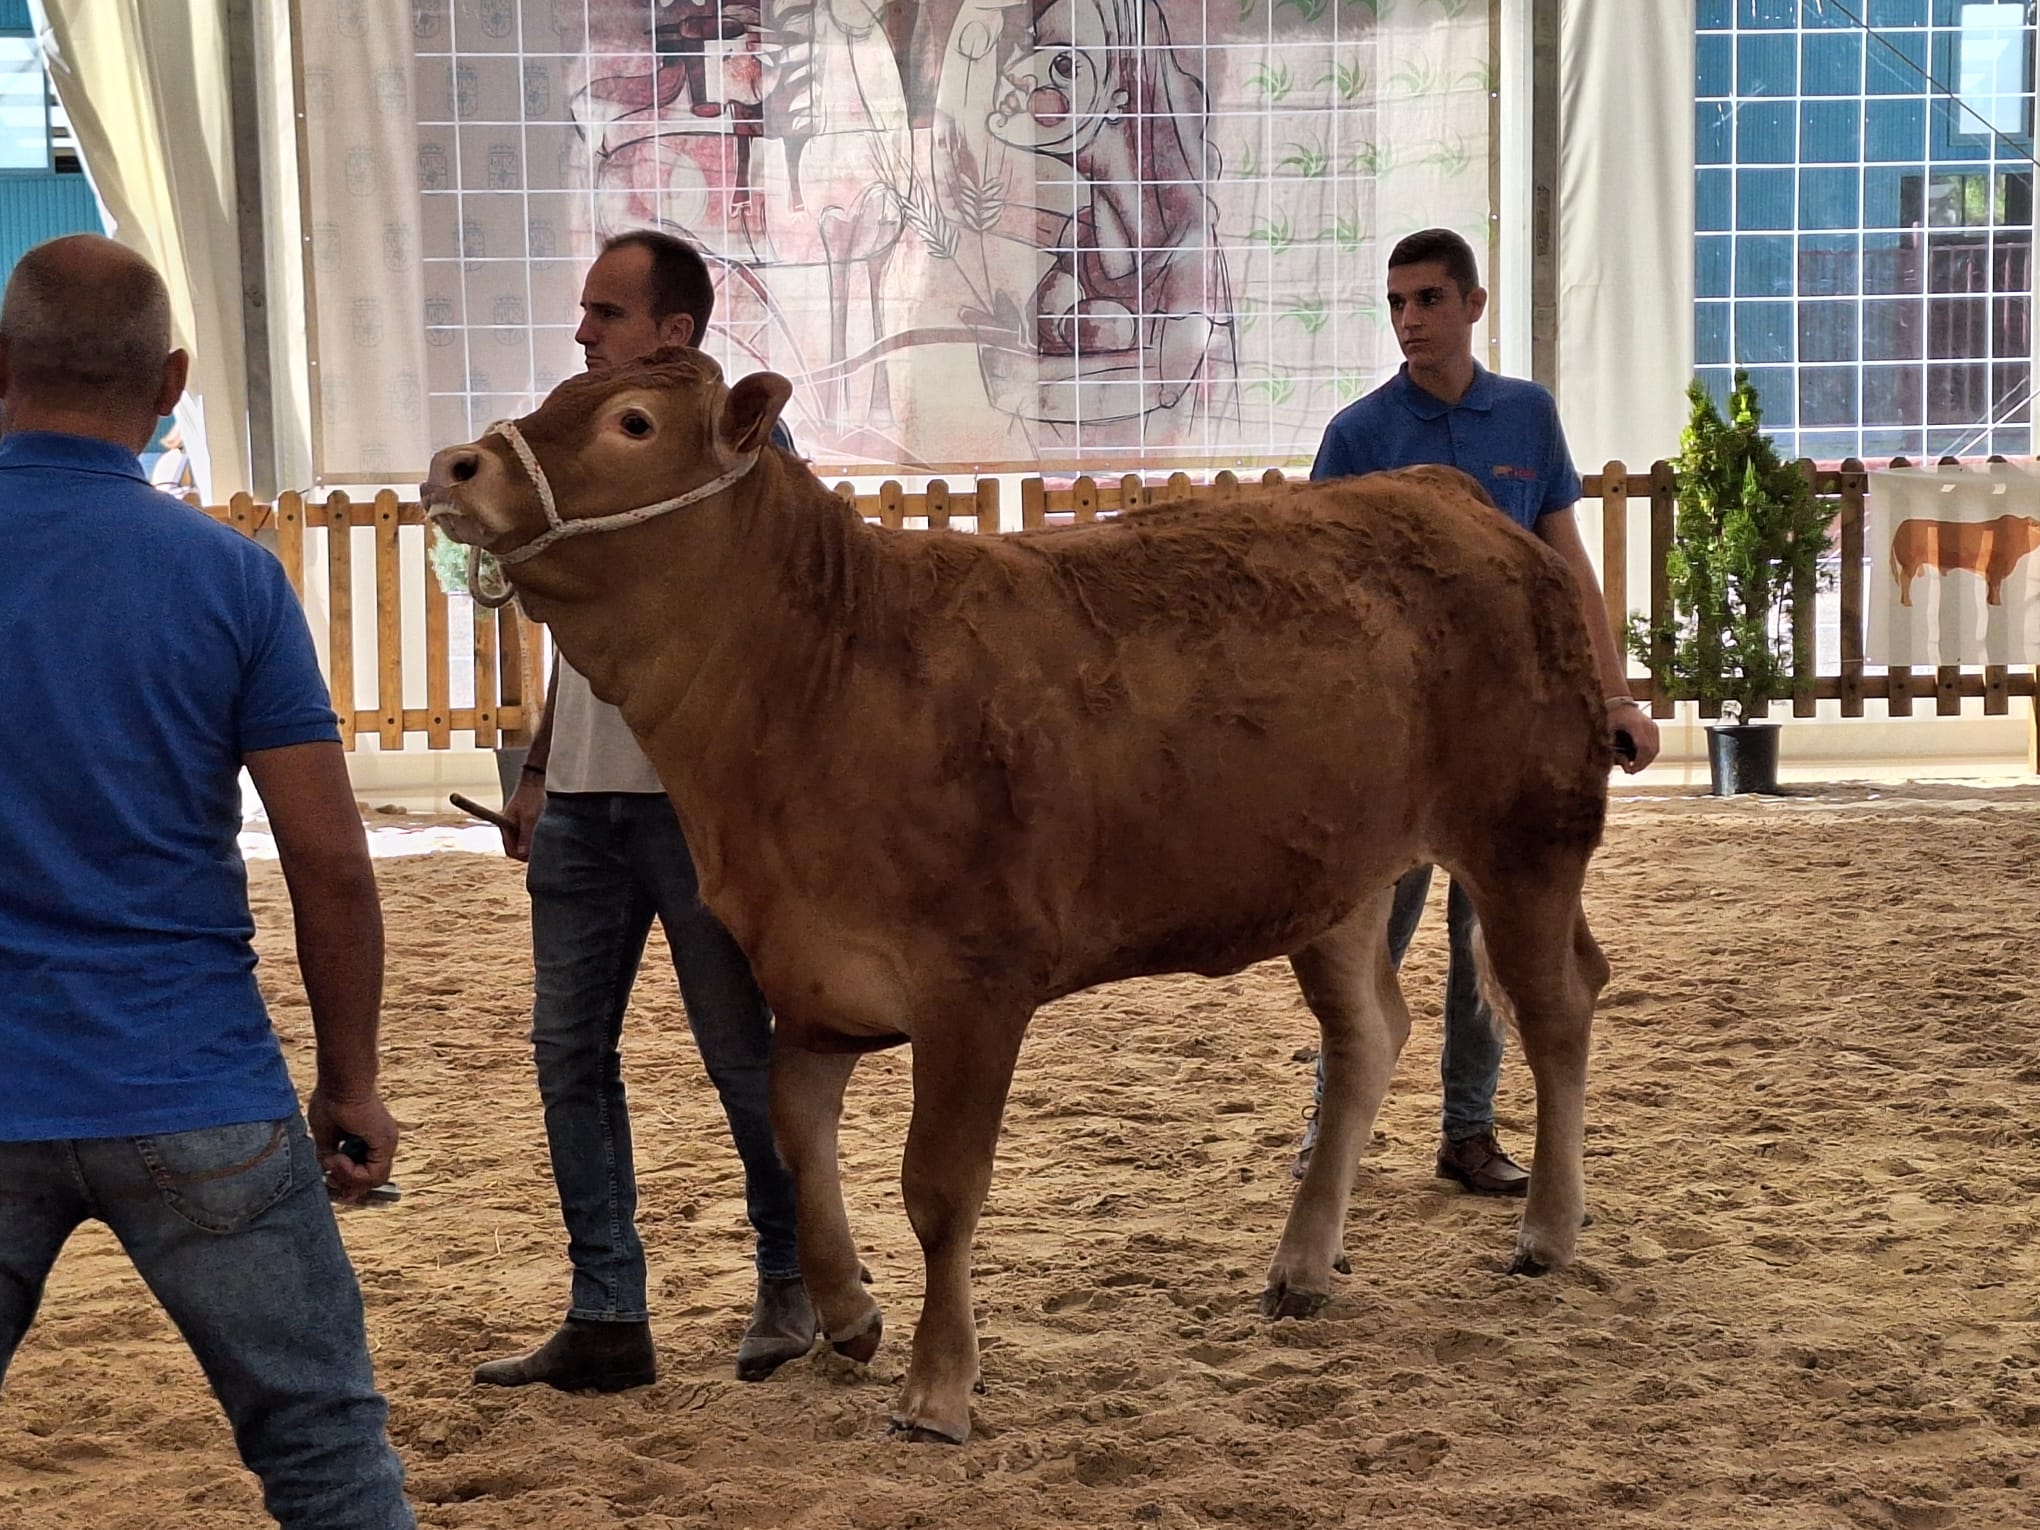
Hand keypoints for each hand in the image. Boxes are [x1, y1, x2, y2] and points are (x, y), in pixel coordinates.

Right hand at [309, 1088, 399, 1203]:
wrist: (341, 1082)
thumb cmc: (332, 1099)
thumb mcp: (326, 1136)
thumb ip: (330, 1156)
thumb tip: (328, 1173)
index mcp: (372, 1139)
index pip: (367, 1172)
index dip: (348, 1182)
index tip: (329, 1181)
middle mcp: (383, 1142)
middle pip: (371, 1180)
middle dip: (347, 1184)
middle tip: (330, 1179)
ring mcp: (387, 1143)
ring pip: (373, 1180)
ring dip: (348, 1178)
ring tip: (333, 1162)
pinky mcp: (385, 1143)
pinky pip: (373, 1174)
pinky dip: (352, 1173)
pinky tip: (339, 1159)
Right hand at [499, 773, 545, 861]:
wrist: (536, 779)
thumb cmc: (532, 795)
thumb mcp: (530, 817)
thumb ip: (525, 836)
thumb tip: (522, 854)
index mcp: (506, 826)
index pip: (510, 850)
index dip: (521, 857)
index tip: (534, 858)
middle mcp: (510, 827)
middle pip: (517, 848)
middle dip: (528, 851)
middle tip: (543, 850)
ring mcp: (517, 824)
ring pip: (524, 842)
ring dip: (533, 843)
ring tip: (545, 838)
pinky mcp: (525, 821)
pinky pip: (529, 834)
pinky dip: (536, 836)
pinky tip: (545, 832)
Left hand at [1607, 698, 1659, 773]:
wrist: (1620, 703)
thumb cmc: (1612, 716)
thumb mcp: (1608, 730)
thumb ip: (1612, 745)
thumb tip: (1620, 763)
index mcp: (1637, 726)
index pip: (1644, 748)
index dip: (1639, 762)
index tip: (1630, 770)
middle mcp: (1648, 726)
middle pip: (1652, 751)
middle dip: (1642, 764)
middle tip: (1631, 771)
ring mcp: (1653, 727)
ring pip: (1655, 749)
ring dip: (1646, 760)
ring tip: (1635, 766)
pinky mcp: (1654, 728)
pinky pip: (1655, 745)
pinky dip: (1649, 754)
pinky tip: (1639, 759)